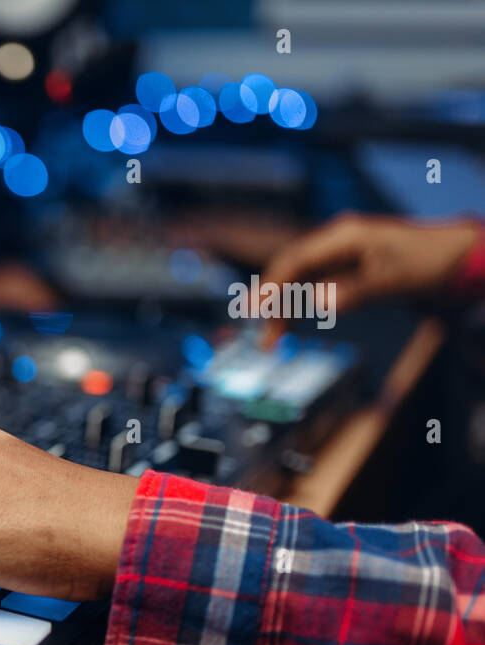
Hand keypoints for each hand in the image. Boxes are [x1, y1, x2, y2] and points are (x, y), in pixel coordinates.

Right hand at [256, 213, 480, 344]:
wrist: (457, 257)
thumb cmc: (429, 261)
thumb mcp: (393, 278)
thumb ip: (354, 291)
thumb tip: (318, 303)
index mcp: (343, 236)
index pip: (294, 260)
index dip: (270, 286)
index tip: (254, 311)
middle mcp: (336, 242)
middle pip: (290, 271)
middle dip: (270, 303)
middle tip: (262, 337)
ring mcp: (339, 256)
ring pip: (298, 281)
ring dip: (283, 309)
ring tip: (271, 341)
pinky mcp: (345, 270)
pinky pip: (312, 287)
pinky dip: (299, 307)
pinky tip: (290, 324)